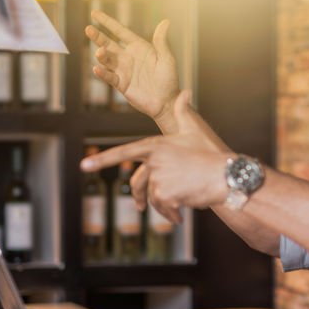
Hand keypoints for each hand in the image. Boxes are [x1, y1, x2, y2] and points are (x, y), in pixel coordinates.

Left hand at [80, 92, 230, 222]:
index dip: (102, 159)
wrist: (225, 175)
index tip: (83, 166)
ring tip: (175, 210)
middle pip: (137, 183)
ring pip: (152, 197)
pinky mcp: (165, 193)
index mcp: (156, 145)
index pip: (124, 151)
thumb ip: (183, 112)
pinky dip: (170, 215)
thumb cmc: (210, 154)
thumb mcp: (194, 130)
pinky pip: (162, 208)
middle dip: (137, 197)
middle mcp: (154, 159)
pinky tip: (179, 217)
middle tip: (139, 207)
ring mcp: (158, 176)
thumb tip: (184, 92)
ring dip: (163, 207)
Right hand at [85, 10, 179, 126]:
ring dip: (101, 55)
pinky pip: (109, 77)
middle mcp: (128, 57)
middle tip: (88, 29)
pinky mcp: (121, 84)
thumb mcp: (166, 58)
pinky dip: (103, 73)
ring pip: (107, 60)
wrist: (166, 101)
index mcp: (138, 47)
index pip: (120, 31)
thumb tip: (166, 21)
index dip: (107, 22)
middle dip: (98, 36)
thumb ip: (161, 40)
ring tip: (100, 52)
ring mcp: (123, 70)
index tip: (94, 13)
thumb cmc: (169, 78)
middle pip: (108, 43)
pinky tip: (97, 68)